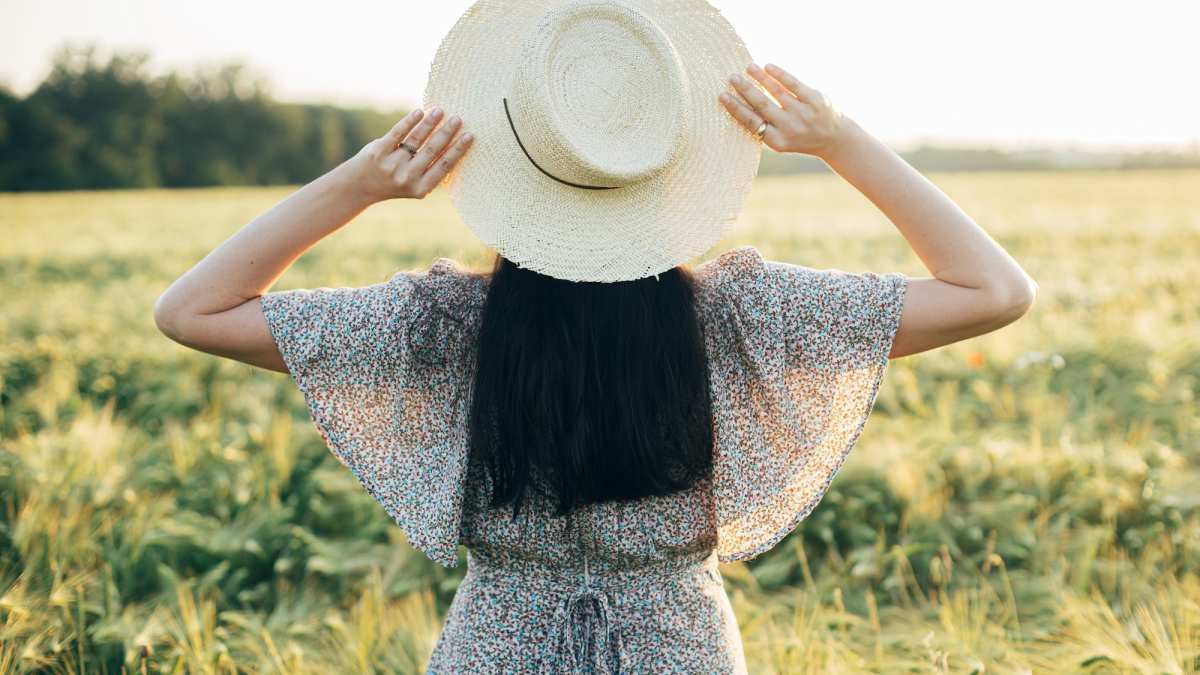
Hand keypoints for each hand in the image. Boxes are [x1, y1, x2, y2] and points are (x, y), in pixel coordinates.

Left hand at [344, 107, 474, 201]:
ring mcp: (392, 164)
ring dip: (430, 123)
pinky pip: (397, 133)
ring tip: (440, 111)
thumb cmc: (395, 182)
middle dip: (446, 133)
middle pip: (432, 150)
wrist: (360, 187)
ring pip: (415, 139)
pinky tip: (419, 112)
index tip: (469, 136)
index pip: (444, 166)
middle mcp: (407, 177)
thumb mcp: (415, 185)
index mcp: (421, 188)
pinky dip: (409, 121)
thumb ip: (430, 170)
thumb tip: (453, 144)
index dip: (457, 150)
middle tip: (458, 119)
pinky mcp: (378, 151)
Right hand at [719, 63, 854, 159]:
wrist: (834, 139)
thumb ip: (764, 126)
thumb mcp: (781, 139)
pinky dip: (779, 74)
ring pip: (776, 91)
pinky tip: (767, 66)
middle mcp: (790, 128)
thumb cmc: (800, 137)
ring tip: (748, 67)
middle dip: (745, 89)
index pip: (751, 122)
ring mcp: (803, 113)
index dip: (735, 108)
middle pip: (762, 105)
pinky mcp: (815, 100)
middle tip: (732, 77)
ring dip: (760, 77)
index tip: (722, 96)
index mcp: (777, 141)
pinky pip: (793, 84)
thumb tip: (739, 102)